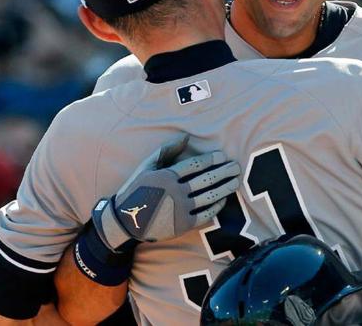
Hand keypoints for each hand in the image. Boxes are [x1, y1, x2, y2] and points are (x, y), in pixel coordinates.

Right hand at [92, 135, 239, 249]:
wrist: (126, 221)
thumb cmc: (137, 189)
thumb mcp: (147, 166)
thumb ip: (167, 151)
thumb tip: (186, 137)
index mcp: (167, 176)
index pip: (195, 165)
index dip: (211, 159)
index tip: (222, 156)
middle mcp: (175, 192)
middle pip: (206, 179)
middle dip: (224, 172)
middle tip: (236, 167)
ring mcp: (180, 209)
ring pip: (209, 196)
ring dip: (225, 188)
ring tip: (235, 182)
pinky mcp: (183, 224)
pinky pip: (205, 214)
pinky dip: (216, 206)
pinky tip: (223, 199)